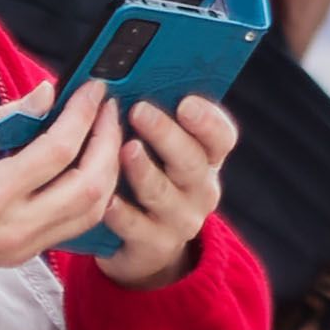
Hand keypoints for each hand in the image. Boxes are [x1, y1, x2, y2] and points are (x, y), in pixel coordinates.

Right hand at [0, 84, 129, 273]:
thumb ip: (5, 120)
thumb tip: (47, 94)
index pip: (58, 150)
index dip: (84, 115)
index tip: (95, 90)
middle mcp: (15, 224)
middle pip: (91, 184)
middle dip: (109, 142)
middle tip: (109, 111)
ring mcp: (25, 245)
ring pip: (94, 210)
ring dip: (110, 170)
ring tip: (107, 136)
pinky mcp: (28, 254)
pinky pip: (78, 225)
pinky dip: (96, 194)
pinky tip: (93, 168)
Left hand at [95, 97, 238, 290]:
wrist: (141, 244)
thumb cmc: (139, 180)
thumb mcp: (154, 151)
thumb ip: (146, 119)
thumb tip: (116, 84)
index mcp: (205, 159)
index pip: (221, 137)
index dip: (207, 119)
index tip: (185, 101)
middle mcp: (201, 188)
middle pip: (192, 161)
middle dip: (166, 134)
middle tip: (140, 110)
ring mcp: (181, 219)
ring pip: (164, 193)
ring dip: (144, 169)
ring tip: (123, 149)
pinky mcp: (155, 246)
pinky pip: (138, 229)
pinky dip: (122, 214)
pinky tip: (107, 200)